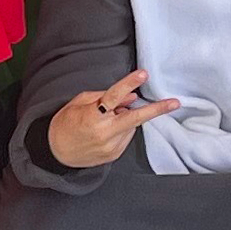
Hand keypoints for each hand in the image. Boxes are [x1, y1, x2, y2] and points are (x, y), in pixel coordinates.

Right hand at [48, 69, 180, 169]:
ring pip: (130, 127)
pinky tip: (106, 131)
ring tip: (107, 120)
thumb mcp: (79, 103)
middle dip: (157, 109)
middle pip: (136, 118)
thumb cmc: (65, 124)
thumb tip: (130, 96)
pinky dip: (122, 130)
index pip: (114, 97)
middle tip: (175, 103)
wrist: (55, 152)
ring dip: (126, 119)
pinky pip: (125, 137)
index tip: (143, 74)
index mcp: (93, 116)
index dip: (129, 84)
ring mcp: (111, 147)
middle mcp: (104, 133)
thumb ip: (104, 97)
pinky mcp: (114, 155)